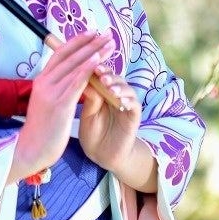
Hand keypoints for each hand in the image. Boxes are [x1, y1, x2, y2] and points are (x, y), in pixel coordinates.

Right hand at [8, 32, 113, 182]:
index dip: (77, 41)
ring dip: (94, 52)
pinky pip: (76, 82)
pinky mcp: (60, 104)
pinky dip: (88, 69)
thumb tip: (72, 78)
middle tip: (106, 32)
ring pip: (76, 65)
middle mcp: (45, 82)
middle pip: (70, 55)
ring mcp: (51, 92)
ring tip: (110, 43)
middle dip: (90, 42)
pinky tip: (99, 60)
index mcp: (41, 80)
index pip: (60, 53)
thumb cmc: (41, 129)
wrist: (30, 150)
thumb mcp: (46, 103)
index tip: (92, 32)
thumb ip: (57, 88)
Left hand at [78, 70, 152, 189]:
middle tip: (99, 72)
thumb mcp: (87, 114)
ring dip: (118, 85)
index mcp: (101, 91)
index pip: (100, 74)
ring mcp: (126, 103)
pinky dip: (129, 100)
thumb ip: (89, 97)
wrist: (102, 156)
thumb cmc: (92, 133)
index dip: (94, 67)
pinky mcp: (134, 115)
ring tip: (109, 87)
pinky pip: (134, 104)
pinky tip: (121, 100)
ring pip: (125, 88)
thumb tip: (84, 75)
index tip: (85, 63)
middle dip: (106, 73)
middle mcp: (114, 93)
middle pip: (113, 77)